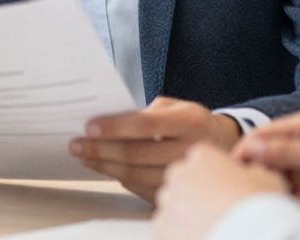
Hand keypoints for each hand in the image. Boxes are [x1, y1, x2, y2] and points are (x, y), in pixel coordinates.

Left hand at [70, 96, 241, 201]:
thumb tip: (108, 122)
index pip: (145, 125)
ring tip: (84, 157)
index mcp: (190, 122)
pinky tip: (105, 168)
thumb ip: (146, 113)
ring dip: (104, 166)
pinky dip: (119, 178)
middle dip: (100, 150)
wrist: (223, 146)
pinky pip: (141, 188)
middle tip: (76, 145)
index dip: (115, 127)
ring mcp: (185, 175)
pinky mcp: (178, 192)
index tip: (90, 127)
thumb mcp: (176, 107)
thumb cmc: (192, 122)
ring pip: (135, 175)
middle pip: (136, 154)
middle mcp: (190, 150)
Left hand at [154, 142, 287, 239]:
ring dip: (187, 217)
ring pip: (173, 208)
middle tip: (220, 213)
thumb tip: (251, 173)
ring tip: (214, 228)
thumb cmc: (261, 208)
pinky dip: (181, 236)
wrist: (250, 237)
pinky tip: (206, 237)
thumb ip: (253, 170)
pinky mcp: (162, 230)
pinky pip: (169, 231)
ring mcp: (168, 203)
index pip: (202, 160)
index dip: (217, 176)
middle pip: (183, 182)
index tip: (229, 191)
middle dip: (197, 195)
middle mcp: (179, 174)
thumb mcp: (269, 178)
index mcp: (202, 155)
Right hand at [232, 110, 299, 216]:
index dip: (245, 149)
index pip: (263, 135)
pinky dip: (277, 203)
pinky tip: (279, 209)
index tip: (232, 168)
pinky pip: (283, 197)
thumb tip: (252, 147)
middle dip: (253, 171)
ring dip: (265, 189)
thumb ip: (288, 151)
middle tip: (248, 188)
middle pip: (263, 157)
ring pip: (271, 179)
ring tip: (267, 200)